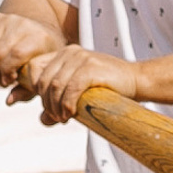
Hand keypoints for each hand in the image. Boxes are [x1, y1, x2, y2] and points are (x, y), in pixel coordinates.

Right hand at [0, 10, 67, 94]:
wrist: (41, 30)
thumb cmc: (43, 58)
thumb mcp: (41, 73)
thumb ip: (27, 89)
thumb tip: (8, 101)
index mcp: (39, 38)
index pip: (15, 55)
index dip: (7, 72)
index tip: (9, 82)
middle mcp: (22, 25)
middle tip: (0, 82)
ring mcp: (7, 20)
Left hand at [19, 45, 142, 128]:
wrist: (138, 81)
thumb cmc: (108, 88)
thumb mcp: (79, 92)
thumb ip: (59, 102)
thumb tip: (42, 120)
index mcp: (63, 53)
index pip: (34, 68)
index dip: (34, 90)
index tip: (47, 107)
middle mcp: (69, 52)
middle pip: (44, 80)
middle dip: (46, 102)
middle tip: (56, 117)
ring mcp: (80, 58)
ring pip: (55, 85)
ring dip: (56, 106)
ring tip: (63, 118)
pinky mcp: (91, 67)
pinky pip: (71, 88)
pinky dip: (67, 104)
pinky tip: (71, 114)